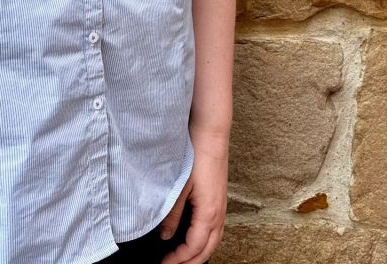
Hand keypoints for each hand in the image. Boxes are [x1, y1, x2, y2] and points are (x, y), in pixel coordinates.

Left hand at [159, 131, 228, 263]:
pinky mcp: (219, 200)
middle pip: (207, 250)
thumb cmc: (195, 157)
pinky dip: (205, 241)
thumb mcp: (178, 187)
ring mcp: (221, 208)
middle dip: (190, 262)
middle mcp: (219, 215)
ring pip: (213, 241)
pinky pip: (215, 230)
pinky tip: (194, 238)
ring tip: (182, 258)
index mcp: (208, 214)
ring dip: (199, 253)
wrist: (210, 135)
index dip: (179, 260)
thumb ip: (171, 213)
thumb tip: (165, 235)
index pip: (194, 248)